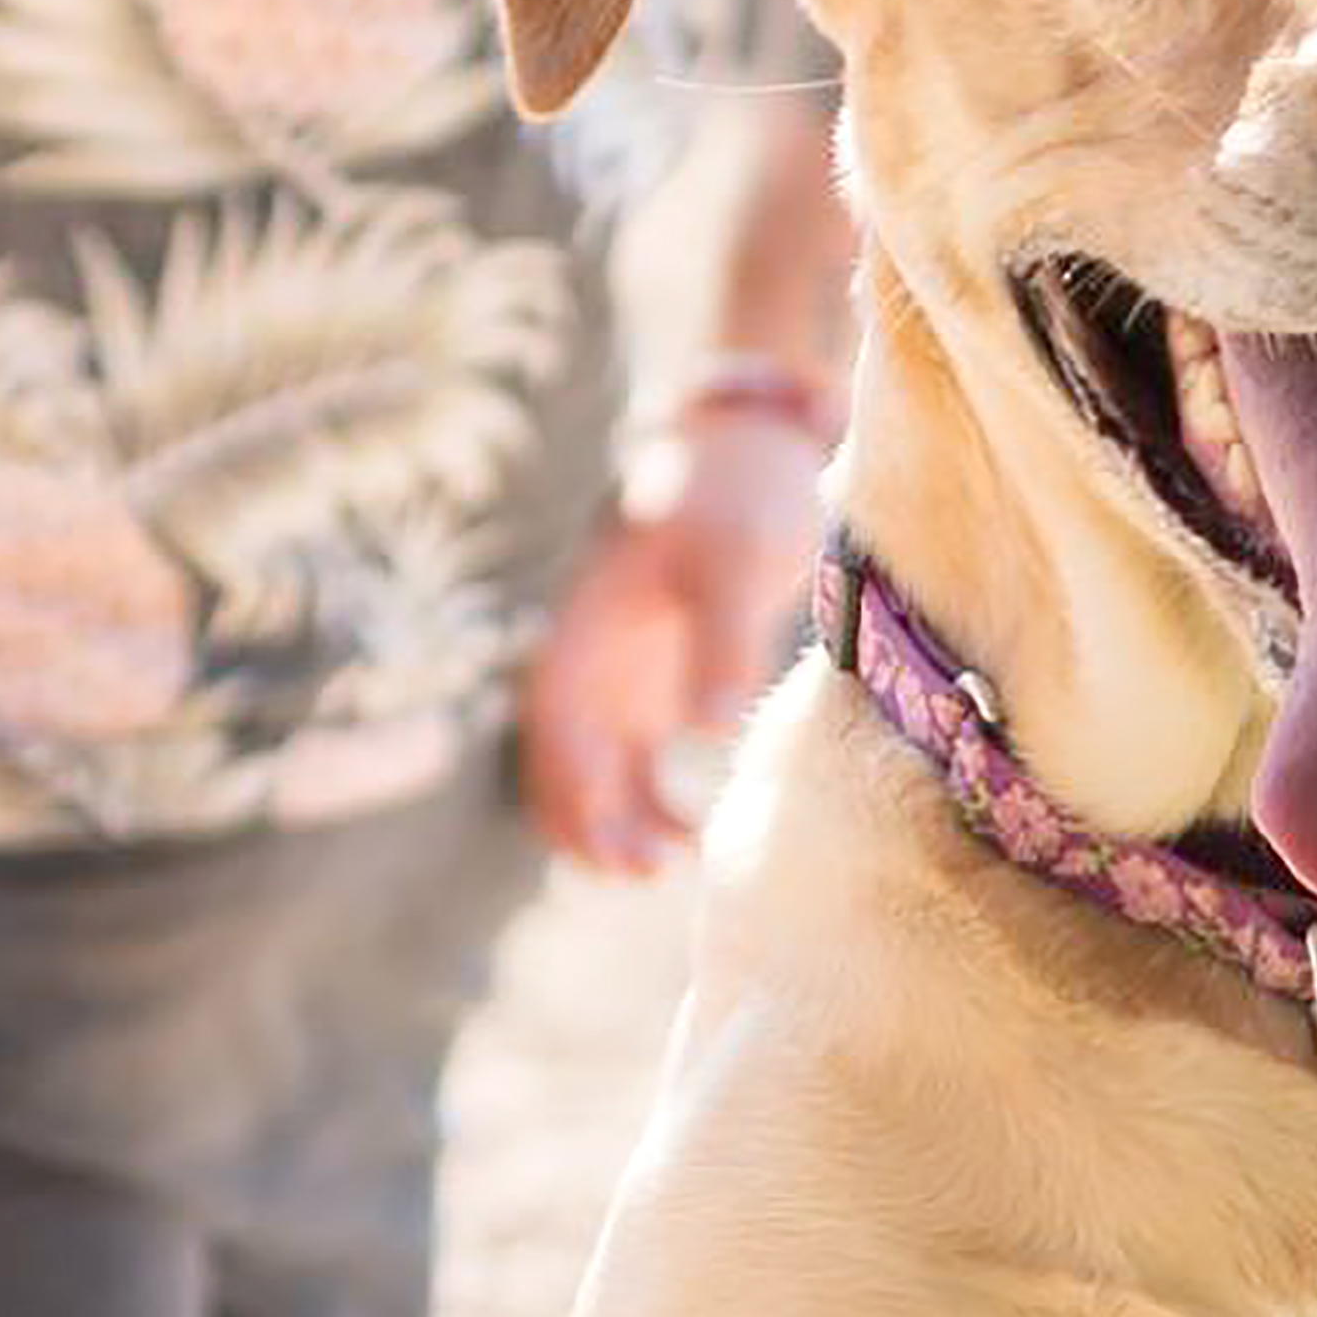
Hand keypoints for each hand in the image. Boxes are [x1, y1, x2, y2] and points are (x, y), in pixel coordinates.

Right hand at [513, 394, 835, 874]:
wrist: (762, 446)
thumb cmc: (739, 495)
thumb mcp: (734, 559)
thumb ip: (719, 639)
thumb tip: (702, 729)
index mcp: (586, 626)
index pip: (554, 724)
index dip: (568, 789)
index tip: (605, 843)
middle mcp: (592, 658)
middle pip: (563, 759)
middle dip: (587, 822)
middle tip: (642, 870)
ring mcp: (623, 675)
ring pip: (594, 772)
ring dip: (615, 823)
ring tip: (666, 864)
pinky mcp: (662, 683)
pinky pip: (636, 763)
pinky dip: (650, 803)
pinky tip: (693, 833)